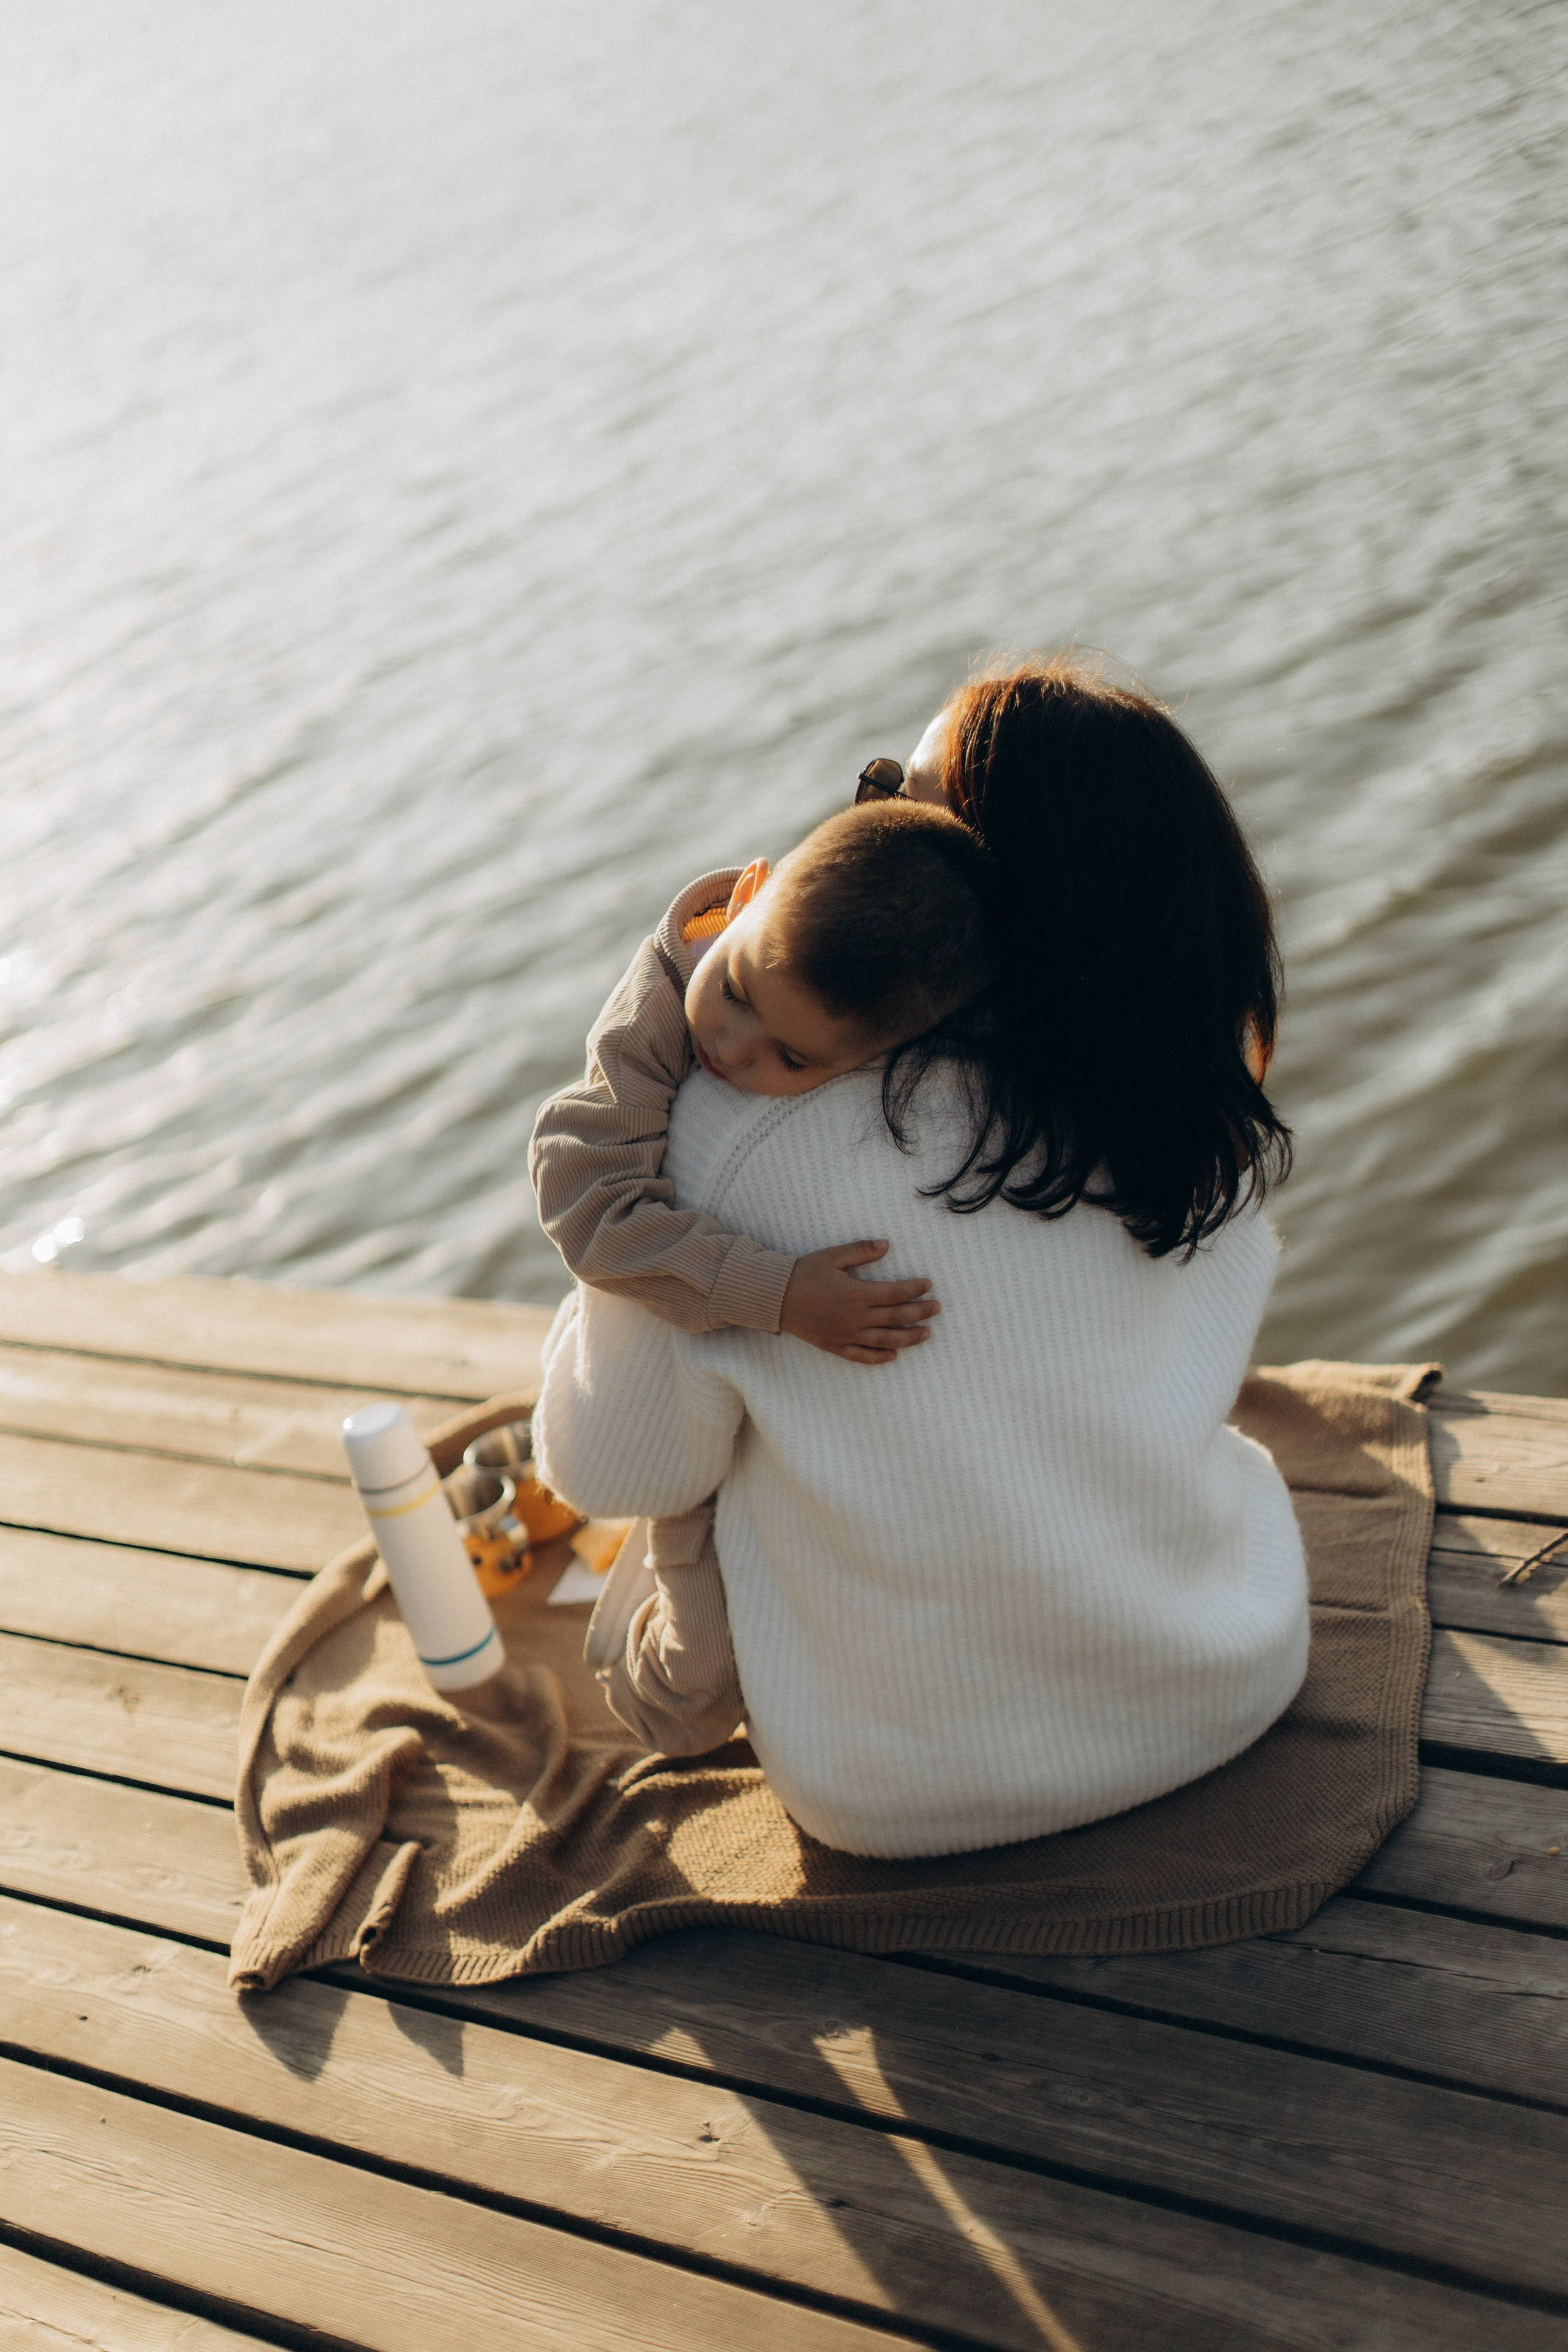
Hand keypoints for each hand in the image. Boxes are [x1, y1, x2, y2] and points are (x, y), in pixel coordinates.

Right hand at [780, 1240, 938, 1365]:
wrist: (775, 1297)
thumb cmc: (805, 1273)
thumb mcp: (833, 1256)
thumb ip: (861, 1251)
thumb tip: (887, 1245)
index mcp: (856, 1294)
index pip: (895, 1293)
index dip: (914, 1289)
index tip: (928, 1285)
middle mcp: (855, 1318)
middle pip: (895, 1317)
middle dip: (919, 1313)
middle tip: (936, 1309)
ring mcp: (846, 1335)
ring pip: (884, 1340)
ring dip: (908, 1338)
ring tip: (926, 1334)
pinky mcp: (835, 1346)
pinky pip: (861, 1356)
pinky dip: (879, 1358)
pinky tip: (893, 1356)